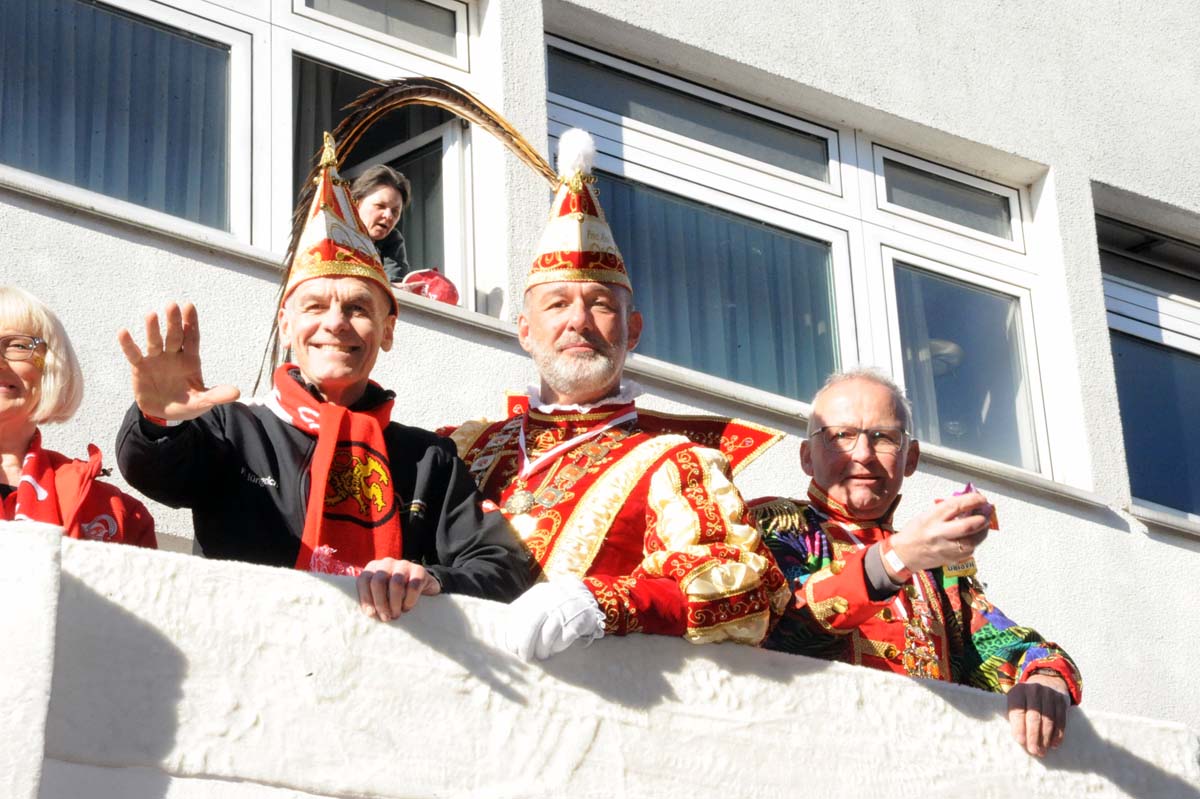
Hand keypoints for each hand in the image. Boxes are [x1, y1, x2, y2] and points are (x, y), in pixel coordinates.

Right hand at [117, 302, 239, 421]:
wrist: (164, 415)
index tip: (189, 306)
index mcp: (190, 360)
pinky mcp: (140, 367)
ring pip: (155, 341)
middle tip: (172, 305)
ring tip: (151, 315)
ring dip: (152, 329)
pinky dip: (128, 344)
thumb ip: (217, 395)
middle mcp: (173, 355)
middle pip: (174, 336)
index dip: (191, 323)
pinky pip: (133, 354)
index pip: (192, 338)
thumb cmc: (187, 404)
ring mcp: (156, 359)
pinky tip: (123, 332)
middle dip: (174, 322)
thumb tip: (237, 393)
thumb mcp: (203, 401)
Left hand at [356, 558, 440, 621]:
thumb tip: (370, 613)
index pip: (364, 579)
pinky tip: (407, 607)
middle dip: (380, 603)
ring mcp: (404, 565)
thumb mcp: (380, 595)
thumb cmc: (394, 595)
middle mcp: (387, 563)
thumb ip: (371, 600)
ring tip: (395, 614)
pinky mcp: (419, 570)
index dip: (365, 598)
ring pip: (396, 584)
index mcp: (374, 567)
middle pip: (378, 581)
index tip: (371, 614)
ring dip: (394, 603)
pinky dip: (409, 601)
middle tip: (386, 618)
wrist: (421, 588)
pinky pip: (413, 587)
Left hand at [502, 579, 604, 660]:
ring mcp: (568, 606)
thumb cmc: (554, 610)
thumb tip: (504, 637)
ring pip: (548, 633)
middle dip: (526, 645)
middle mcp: (553, 596)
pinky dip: (558, 646)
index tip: (512, 649)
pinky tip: (555, 649)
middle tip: (525, 657)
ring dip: (542, 649)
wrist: (584, 601)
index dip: (514, 635)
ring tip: (542, 655)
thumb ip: (521, 617)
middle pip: (532, 624)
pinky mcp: (581, 617)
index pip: (519, 615)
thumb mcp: (538, 607)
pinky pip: (565, 637)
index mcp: (538, 593)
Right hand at [887, 491, 992, 575]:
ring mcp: (946, 548)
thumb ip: (946, 509)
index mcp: (932, 518)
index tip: (981, 498)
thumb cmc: (915, 532)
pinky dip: (975, 541)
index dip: (973, 500)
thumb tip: (968, 503)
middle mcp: (939, 534)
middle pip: (967, 526)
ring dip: (983, 531)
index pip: (956, 506)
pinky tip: (974, 536)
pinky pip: (969, 550)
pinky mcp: (951, 559)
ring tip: (984, 524)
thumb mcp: (926, 515)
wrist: (904, 554)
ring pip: (972, 541)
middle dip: (982, 518)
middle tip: (987, 512)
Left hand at [1007, 671, 1069, 756]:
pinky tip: (1054, 744)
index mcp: (1018, 691)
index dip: (1018, 727)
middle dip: (1033, 736)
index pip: (1017, 711)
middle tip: (1033, 751)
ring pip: (1048, 720)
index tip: (1020, 741)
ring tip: (1043, 751)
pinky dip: (1058, 734)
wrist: (1047, 681)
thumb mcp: (1017, 700)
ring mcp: (1049, 695)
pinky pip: (1061, 720)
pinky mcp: (1062, 701)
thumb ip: (1015, 716)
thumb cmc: (1027, 698)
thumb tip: (1020, 740)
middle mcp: (1034, 691)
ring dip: (1046, 738)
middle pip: (1034, 717)